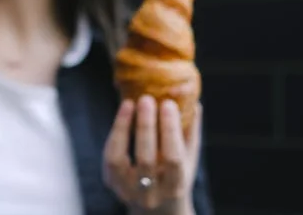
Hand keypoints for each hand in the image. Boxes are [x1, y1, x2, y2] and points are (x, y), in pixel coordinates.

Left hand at [103, 95, 201, 214]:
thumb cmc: (175, 175)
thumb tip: (194, 101)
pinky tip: (123, 112)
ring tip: (130, 102)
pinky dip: (115, 133)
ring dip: (123, 127)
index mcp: (175, 187)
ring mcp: (127, 191)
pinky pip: (109, 156)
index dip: (170, 131)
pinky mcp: (111, 183)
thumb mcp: (188, 159)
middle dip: (146, 126)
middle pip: (145, 159)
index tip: (168, 104)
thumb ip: (190, 132)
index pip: (173, 159)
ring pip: (119, 159)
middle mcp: (150, 194)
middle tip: (146, 99)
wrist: (156, 208)